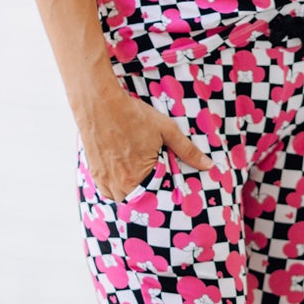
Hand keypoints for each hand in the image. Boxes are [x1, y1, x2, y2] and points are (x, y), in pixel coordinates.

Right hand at [79, 87, 213, 201]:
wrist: (99, 102)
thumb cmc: (133, 115)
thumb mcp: (166, 130)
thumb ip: (187, 150)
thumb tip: (208, 165)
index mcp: (137, 176)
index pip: (155, 198)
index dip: (163, 195)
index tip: (169, 188)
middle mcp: (119, 183)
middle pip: (137, 201)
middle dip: (148, 196)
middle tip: (156, 184)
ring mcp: (104, 178)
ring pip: (121, 198)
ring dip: (131, 194)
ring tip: (141, 180)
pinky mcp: (95, 172)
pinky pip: (107, 192)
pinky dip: (115, 189)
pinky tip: (124, 177)